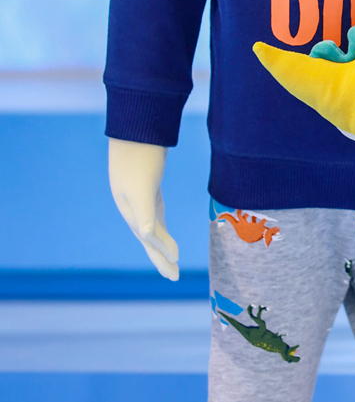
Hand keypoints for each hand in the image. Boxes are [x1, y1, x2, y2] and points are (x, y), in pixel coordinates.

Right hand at [108, 138, 179, 279]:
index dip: (161, 252)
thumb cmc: (140, 155)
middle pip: (147, 237)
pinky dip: (160, 224)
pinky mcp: (147, 184)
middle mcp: (132, 205)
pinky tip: (164, 230)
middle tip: (173, 276)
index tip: (176, 264)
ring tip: (172, 259)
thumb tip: (148, 236)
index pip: (147, 237)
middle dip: (159, 257)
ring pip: (150, 226)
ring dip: (160, 244)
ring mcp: (139, 195)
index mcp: (131, 208)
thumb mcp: (143, 185)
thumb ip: (145, 212)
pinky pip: (154, 212)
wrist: (137, 126)